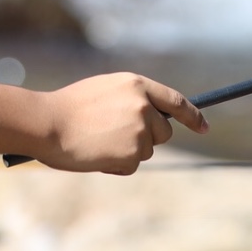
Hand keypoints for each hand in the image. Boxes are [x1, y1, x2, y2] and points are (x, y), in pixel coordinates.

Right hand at [37, 72, 206, 174]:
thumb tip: (151, 119)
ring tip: (98, 143)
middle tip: (115, 137)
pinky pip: (131, 165)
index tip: (205, 127)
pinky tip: (95, 155)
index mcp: (136, 85)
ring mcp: (140, 130)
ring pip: (146, 150)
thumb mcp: (104, 91)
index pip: (176, 101)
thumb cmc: (68, 108)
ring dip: (128, 152)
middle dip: (148, 138)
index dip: (193, 116)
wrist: (47, 124)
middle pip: (163, 132)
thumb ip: (131, 100)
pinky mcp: (133, 153)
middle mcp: (144, 105)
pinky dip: (116, 165)